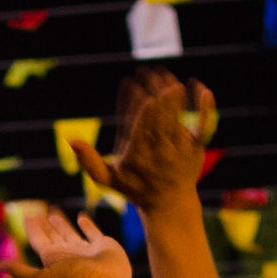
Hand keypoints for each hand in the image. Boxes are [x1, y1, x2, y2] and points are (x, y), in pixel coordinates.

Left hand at [2, 209, 135, 277]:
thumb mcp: (42, 277)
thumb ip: (21, 272)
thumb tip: (0, 267)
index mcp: (53, 259)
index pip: (39, 241)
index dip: (32, 229)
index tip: (27, 217)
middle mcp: (67, 254)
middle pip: (52, 236)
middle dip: (45, 226)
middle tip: (38, 213)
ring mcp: (84, 250)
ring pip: (69, 232)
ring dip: (61, 223)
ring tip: (53, 211)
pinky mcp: (101, 244)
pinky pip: (92, 231)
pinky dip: (86, 224)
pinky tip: (81, 217)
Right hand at [69, 71, 219, 215]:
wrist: (169, 206)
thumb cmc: (136, 189)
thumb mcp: (108, 179)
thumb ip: (89, 161)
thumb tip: (71, 140)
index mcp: (138, 151)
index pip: (139, 114)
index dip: (134, 94)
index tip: (129, 82)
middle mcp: (160, 147)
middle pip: (158, 107)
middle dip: (151, 84)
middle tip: (145, 71)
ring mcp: (180, 146)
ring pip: (176, 109)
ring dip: (169, 86)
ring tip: (161, 73)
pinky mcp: (197, 146)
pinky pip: (205, 124)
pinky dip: (205, 105)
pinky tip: (198, 86)